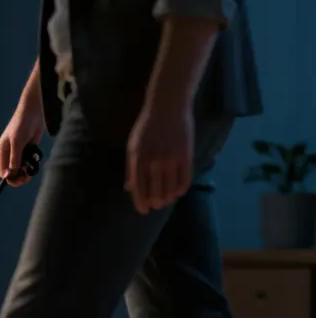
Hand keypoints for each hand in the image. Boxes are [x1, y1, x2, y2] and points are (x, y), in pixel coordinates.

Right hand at [0, 98, 45, 186]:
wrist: (34, 111)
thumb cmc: (22, 124)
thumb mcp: (17, 143)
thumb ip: (14, 159)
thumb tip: (9, 175)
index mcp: (3, 151)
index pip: (3, 171)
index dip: (10, 178)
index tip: (19, 180)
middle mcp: (10, 153)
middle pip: (13, 172)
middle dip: (20, 176)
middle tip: (28, 176)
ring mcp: (20, 151)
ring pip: (23, 167)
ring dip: (28, 168)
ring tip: (33, 163)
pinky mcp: (29, 148)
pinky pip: (31, 160)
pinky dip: (34, 161)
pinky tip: (36, 156)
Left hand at [125, 99, 193, 213]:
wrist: (168, 107)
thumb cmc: (147, 127)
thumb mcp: (133, 146)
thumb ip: (131, 168)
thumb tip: (129, 188)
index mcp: (138, 160)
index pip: (139, 188)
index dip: (141, 202)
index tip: (143, 210)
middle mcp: (154, 162)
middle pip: (155, 191)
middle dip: (155, 202)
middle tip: (156, 206)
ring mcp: (171, 159)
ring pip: (170, 188)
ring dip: (168, 198)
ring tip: (166, 200)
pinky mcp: (186, 155)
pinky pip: (185, 178)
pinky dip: (181, 188)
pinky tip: (178, 191)